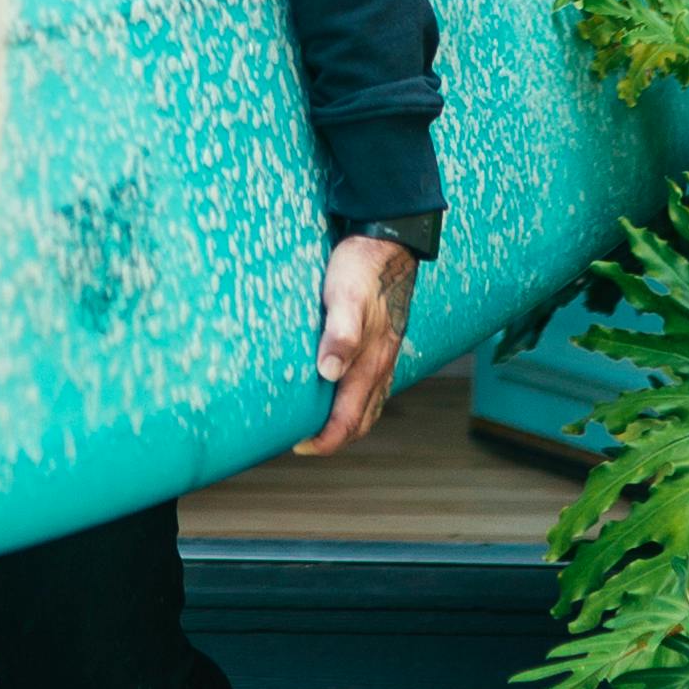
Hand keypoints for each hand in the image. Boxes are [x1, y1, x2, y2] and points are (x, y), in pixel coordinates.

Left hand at [294, 234, 415, 454]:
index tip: (299, 446)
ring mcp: (384, 356)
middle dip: (334, 437)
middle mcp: (381, 365)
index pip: (350, 418)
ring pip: (369, 404)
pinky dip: (355, 401)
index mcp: (370, 362)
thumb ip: (340, 334)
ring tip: (317, 424)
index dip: (326, 440)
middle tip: (302, 442)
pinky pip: (372, 385)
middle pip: (361, 419)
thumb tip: (329, 372)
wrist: (388, 243)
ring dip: (346, 421)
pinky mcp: (382, 343)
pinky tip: (338, 390)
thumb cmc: (361, 268)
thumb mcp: (345, 297)